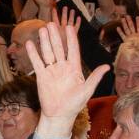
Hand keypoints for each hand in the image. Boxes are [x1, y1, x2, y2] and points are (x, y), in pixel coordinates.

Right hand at [25, 20, 109, 135]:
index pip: (73, 50)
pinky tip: (31, 44)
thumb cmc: (75, 104)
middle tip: (52, 23)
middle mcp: (63, 67)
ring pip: (48, 53)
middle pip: (59, 48)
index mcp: (74, 69)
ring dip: (45, 41)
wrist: (59, 115)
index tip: (69, 27)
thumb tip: (107, 66)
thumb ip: (95, 77)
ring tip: (42, 29)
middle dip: (56, 36)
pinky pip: (37, 63)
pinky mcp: (42, 76)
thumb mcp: (87, 90)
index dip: (71, 39)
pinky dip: (34, 54)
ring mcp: (52, 71)